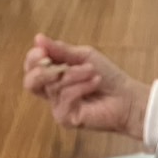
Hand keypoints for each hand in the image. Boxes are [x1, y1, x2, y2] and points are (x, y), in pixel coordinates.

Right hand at [23, 35, 149, 141]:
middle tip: (57, 62)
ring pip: (52, 86)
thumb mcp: (83, 57)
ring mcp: (58, 107)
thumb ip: (60, 50)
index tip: (43, 50)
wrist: (126, 97)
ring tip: (93, 71)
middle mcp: (53, 93)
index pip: (31, 68)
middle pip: (30, 82)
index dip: (33, 58)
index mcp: (53, 76)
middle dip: (41, 69)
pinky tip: (95, 82)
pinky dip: (81, 86)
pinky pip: (65, 97)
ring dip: (74, 74)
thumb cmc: (107, 77)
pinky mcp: (66, 118)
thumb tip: (38, 38)